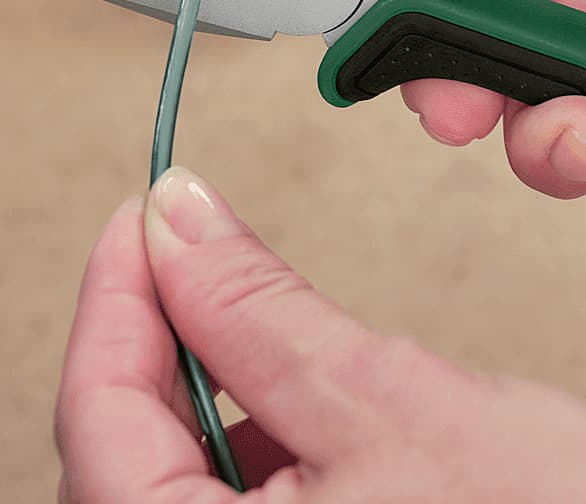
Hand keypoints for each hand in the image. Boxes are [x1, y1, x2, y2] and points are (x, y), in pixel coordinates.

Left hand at [55, 169, 585, 502]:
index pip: (99, 413)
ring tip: (243, 310)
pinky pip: (239, 494)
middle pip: (127, 444)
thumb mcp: (386, 397)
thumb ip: (260, 311)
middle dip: (158, 334)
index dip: (119, 288)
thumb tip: (182, 221)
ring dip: (204, 378)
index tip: (148, 211)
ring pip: (180, 469)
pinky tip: (285, 386)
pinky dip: (250, 423)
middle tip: (187, 244)